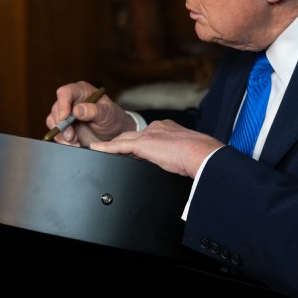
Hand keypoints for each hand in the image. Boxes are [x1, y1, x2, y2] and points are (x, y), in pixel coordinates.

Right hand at [46, 81, 134, 145]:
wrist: (114, 133)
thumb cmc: (112, 118)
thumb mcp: (108, 114)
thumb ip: (94, 111)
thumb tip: (77, 110)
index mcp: (81, 91)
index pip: (65, 92)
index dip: (62, 104)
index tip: (65, 118)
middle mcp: (71, 100)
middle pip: (56, 108)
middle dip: (62, 124)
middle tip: (72, 136)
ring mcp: (66, 113)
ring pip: (53, 121)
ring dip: (62, 134)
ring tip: (75, 141)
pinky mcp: (65, 126)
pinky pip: (56, 132)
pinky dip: (63, 140)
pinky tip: (75, 143)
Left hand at [89, 120, 223, 178]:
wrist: (201, 154)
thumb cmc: (200, 157)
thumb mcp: (186, 156)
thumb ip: (176, 158)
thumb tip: (177, 169)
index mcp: (169, 129)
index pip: (147, 136)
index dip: (139, 144)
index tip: (134, 152)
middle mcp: (157, 128)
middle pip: (132, 135)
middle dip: (121, 143)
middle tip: (109, 150)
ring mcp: (149, 135)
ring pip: (124, 139)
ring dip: (112, 146)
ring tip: (98, 150)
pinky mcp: (142, 144)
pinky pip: (118, 146)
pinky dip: (105, 148)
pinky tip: (95, 149)